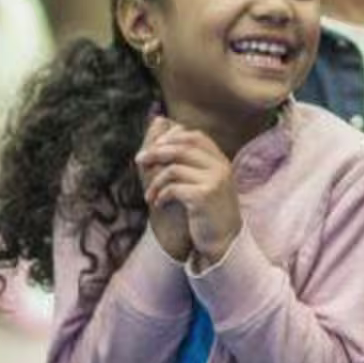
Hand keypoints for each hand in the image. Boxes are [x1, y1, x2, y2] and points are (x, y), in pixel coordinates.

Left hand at [137, 123, 240, 265]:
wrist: (224, 241)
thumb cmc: (207, 211)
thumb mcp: (200, 181)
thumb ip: (184, 157)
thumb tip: (159, 121)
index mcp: (220, 161)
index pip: (196, 136)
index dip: (172, 138)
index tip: (154, 148)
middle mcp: (220, 167)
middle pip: (182, 148)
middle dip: (156, 153)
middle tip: (139, 161)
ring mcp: (214, 181)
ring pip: (174, 169)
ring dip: (155, 181)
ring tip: (150, 195)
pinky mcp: (204, 197)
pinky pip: (173, 188)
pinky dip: (161, 195)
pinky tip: (160, 204)